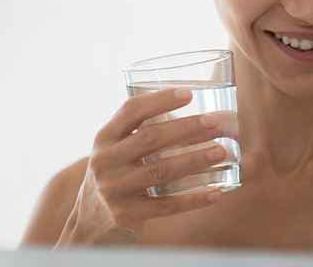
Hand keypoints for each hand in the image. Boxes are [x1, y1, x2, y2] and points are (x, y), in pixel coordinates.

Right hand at [55, 88, 237, 247]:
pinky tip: (216, 191)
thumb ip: (143, 128)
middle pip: (150, 138)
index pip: (131, 111)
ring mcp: (114, 189)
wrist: (90, 218)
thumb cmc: (117, 171)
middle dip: (187, 128)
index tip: (190, 94)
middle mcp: (105, 161)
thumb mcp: (116, 146)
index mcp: (105, 137)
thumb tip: (200, 111)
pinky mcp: (126, 215)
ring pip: (161, 171)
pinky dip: (194, 199)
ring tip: (222, 151)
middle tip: (216, 122)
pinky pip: (166, 205)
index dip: (160, 100)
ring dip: (195, 159)